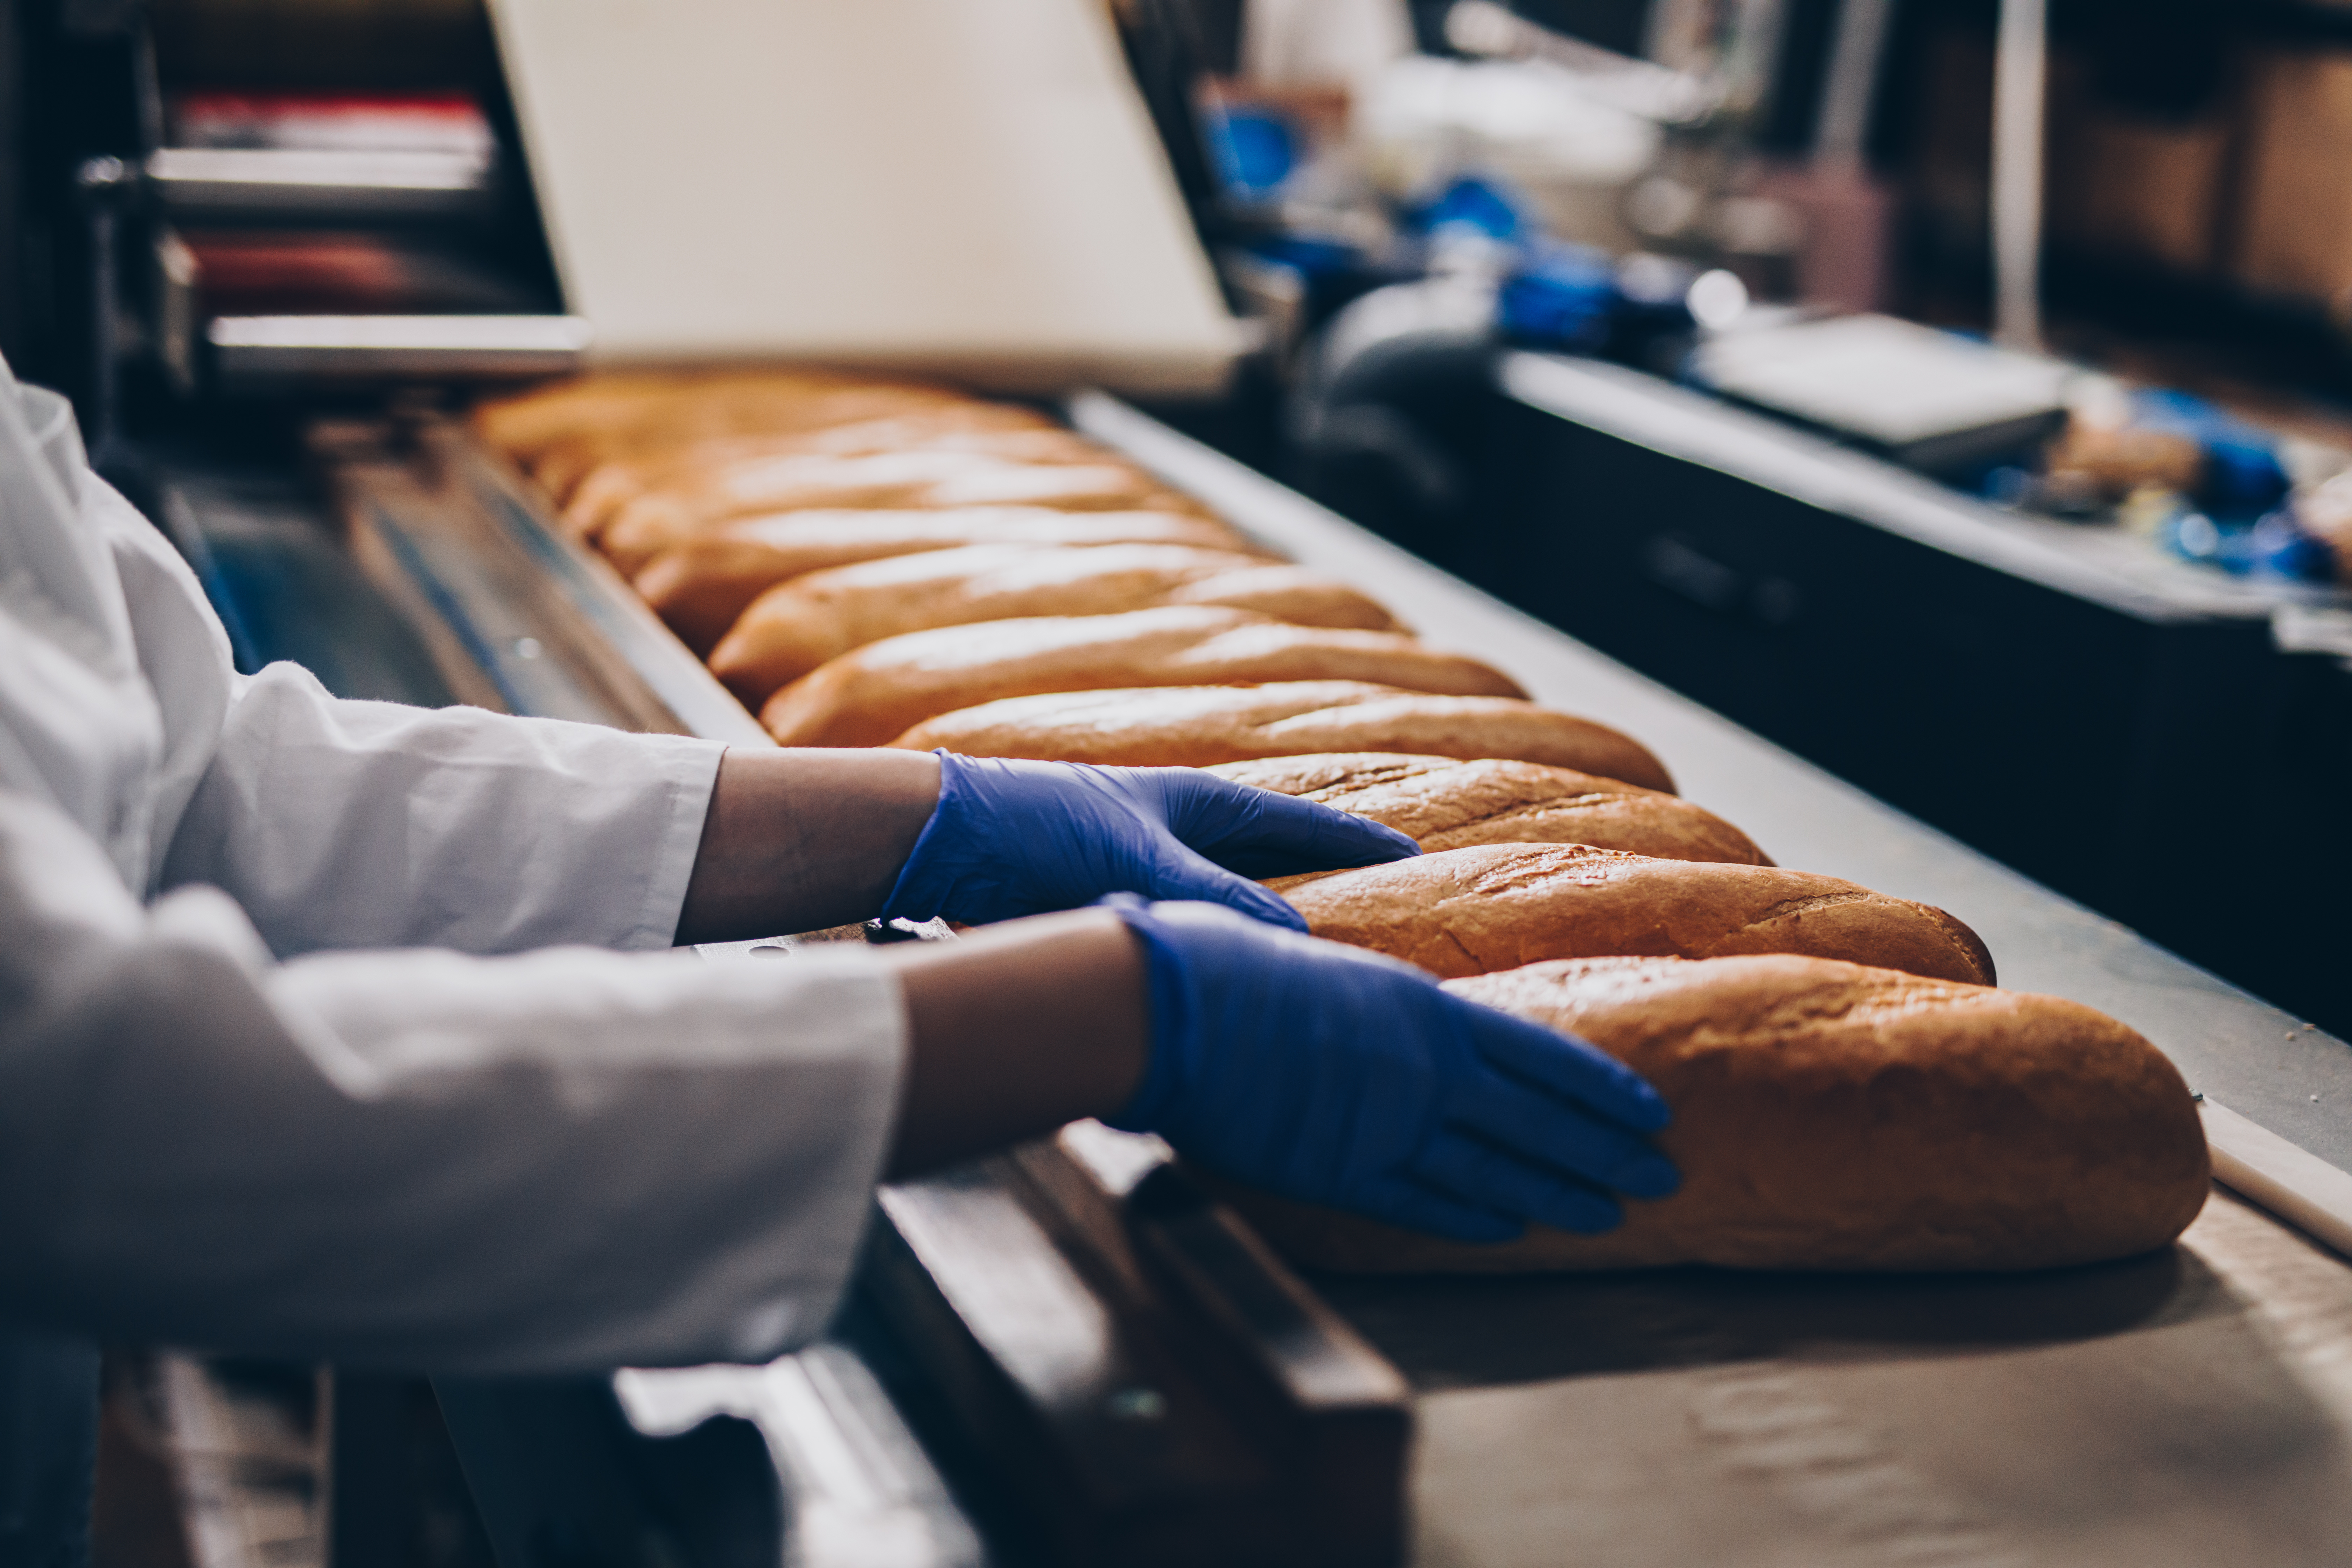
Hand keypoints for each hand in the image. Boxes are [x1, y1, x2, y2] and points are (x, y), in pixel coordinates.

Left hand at [881, 752, 1416, 930]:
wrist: (950, 839)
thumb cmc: (1042, 829)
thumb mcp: (1144, 865)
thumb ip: (1219, 902)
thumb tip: (1294, 941)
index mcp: (1195, 801)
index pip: (1297, 820)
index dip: (1354, 839)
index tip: (1413, 853)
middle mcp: (1176, 830)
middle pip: (1267, 860)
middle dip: (1320, 883)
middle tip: (1383, 912)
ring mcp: (1144, 867)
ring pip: (1226, 901)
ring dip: (1263, 926)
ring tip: (1317, 961)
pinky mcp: (1111, 905)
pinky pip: (1185, 930)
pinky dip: (1213, 951)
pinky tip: (1231, 983)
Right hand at [1103, 897, 1677, 1240]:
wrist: (1170, 1007)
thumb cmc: (1228, 964)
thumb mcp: (1325, 965)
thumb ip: (1371, 1005)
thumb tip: (1385, 1014)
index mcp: (1422, 1005)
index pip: (1541, 1054)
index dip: (1601, 1087)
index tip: (1651, 1109)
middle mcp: (1423, 1069)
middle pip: (1537, 1119)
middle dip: (1606, 1150)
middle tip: (1666, 1175)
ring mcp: (1386, 1125)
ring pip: (1496, 1170)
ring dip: (1557, 1194)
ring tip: (1609, 1214)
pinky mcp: (1340, 1171)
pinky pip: (1423, 1204)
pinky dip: (1472, 1221)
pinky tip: (1511, 1231)